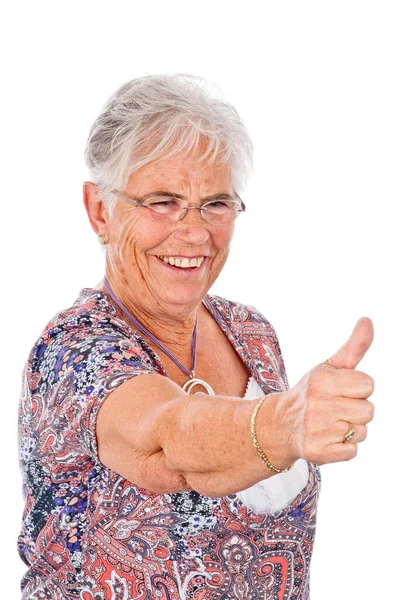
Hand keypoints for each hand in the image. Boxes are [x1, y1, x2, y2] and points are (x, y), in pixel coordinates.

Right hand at [276, 317, 374, 465]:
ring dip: (350, 429)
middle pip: (369, 410)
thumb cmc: (312, 392)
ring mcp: (318, 429)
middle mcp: (318, 403)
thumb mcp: (330, 367)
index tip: (341, 390)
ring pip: (362, 432)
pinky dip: (343, 447)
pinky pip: (353, 451)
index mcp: (323, 380)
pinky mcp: (319, 451)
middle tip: (335, 408)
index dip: (358, 388)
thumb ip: (354, 346)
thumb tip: (368, 320)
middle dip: (356, 410)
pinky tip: (327, 438)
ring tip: (330, 423)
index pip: (369, 384)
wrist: (280, 424)